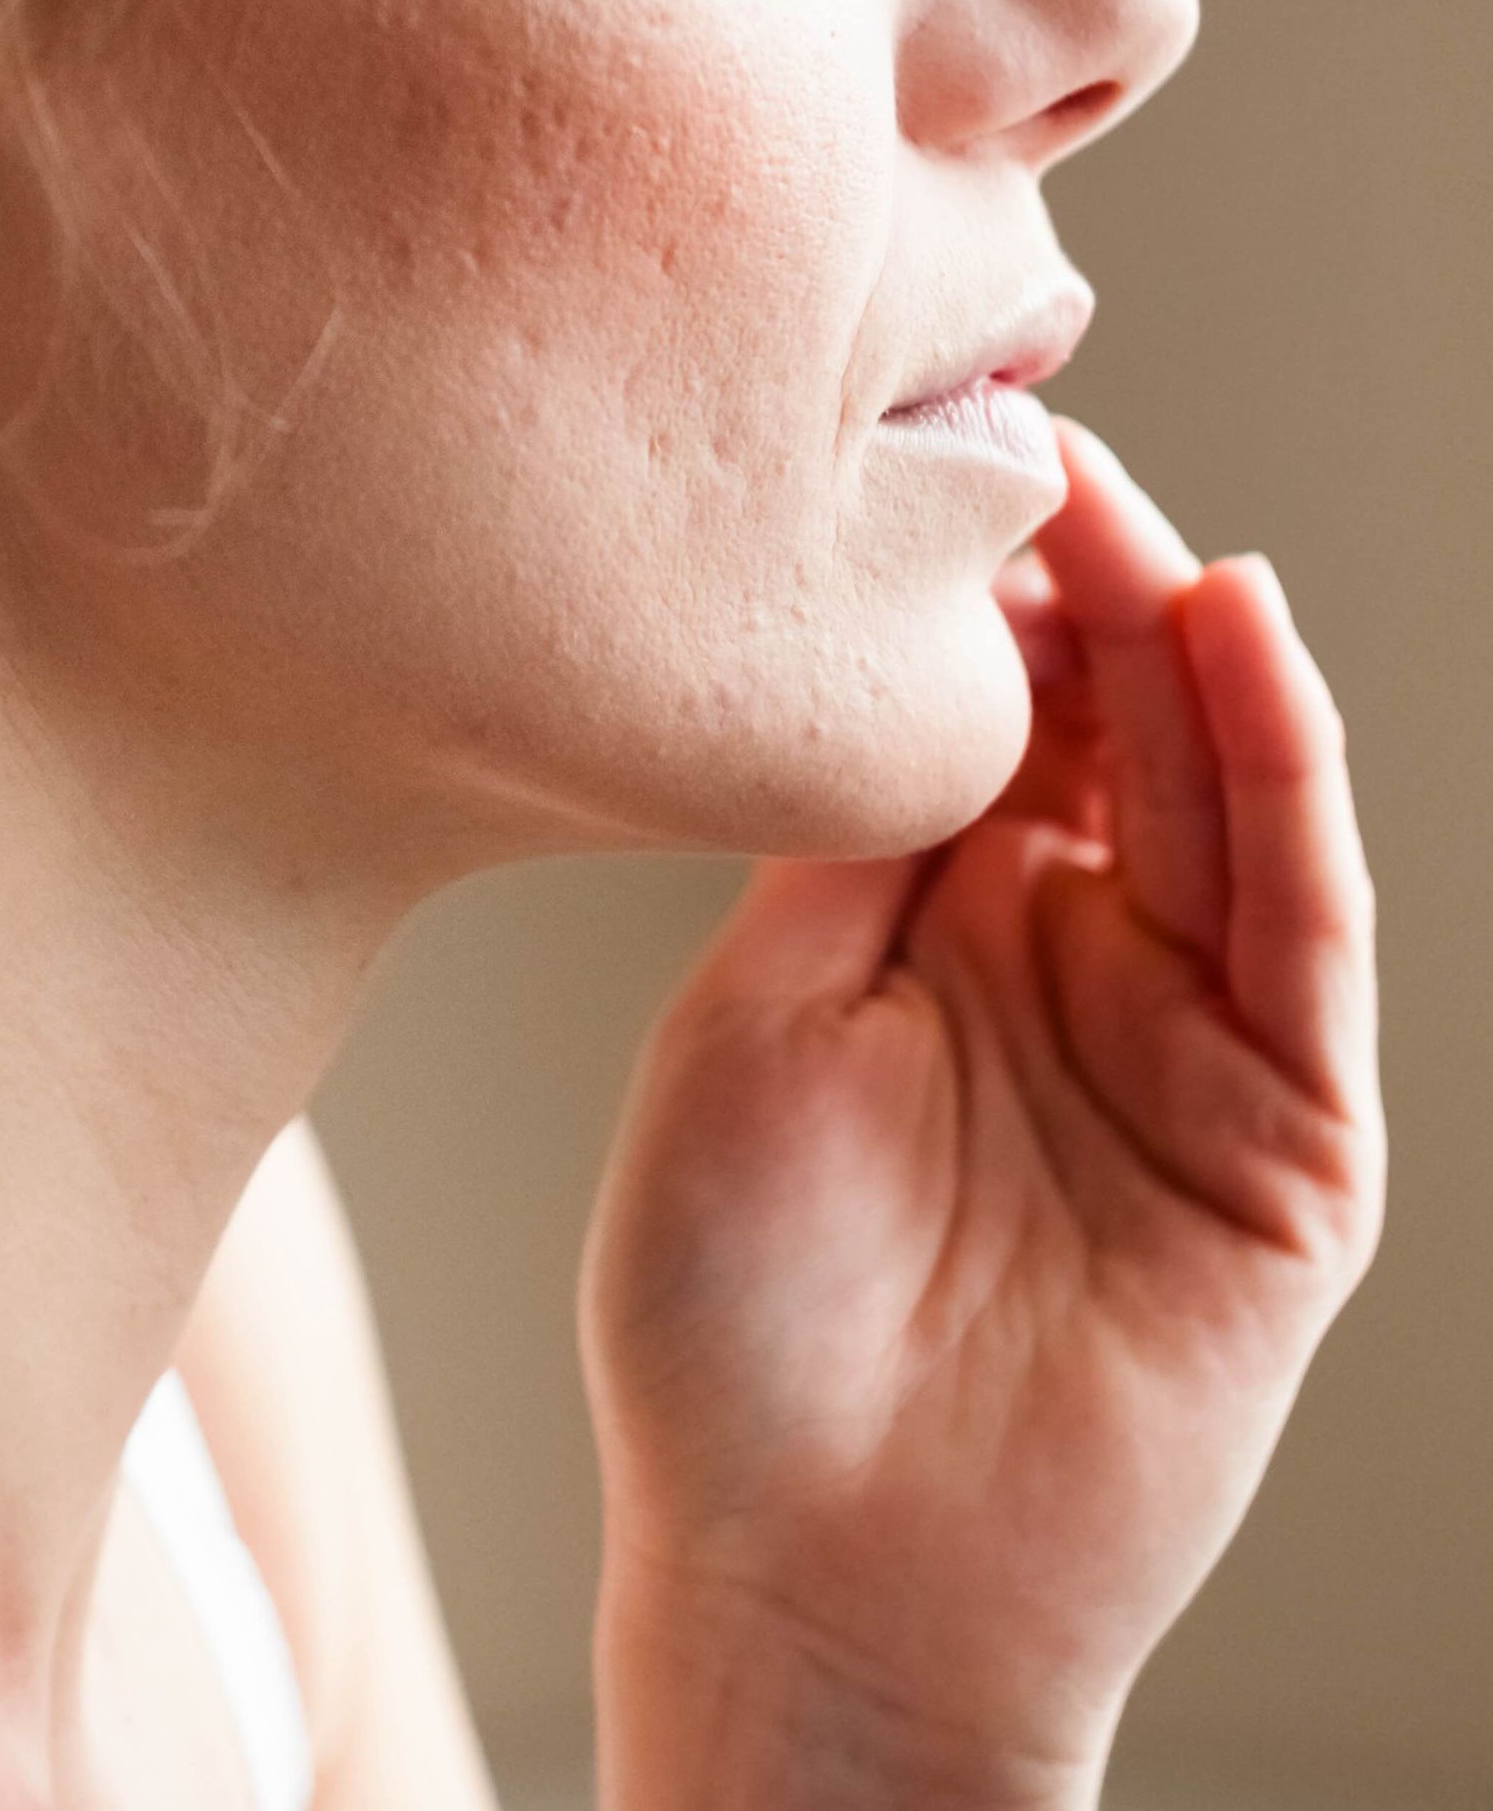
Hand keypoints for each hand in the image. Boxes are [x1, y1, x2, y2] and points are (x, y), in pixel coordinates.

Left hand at [580, 421, 1383, 1797]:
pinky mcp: (1286, 1147)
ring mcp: (1186, 1047)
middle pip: (1113, 732)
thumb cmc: (736, 1324)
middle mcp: (1069, 961)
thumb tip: (894, 647)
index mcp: (934, 929)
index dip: (980, 596)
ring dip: (1199, 657)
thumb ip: (846, 846)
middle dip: (1090, 592)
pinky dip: (1289, 783)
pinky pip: (1302, 933)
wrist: (805, 1585)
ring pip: (1222, 803)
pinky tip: (1247, 651)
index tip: (938, 465)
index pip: (990, 717)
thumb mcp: (754, 1026)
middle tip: (1044, 453)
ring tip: (1152, 532)